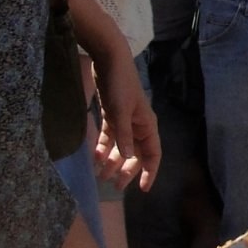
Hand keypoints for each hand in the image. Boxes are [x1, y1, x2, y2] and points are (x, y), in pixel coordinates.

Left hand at [92, 57, 161, 192]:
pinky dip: (104, 147)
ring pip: (121, 147)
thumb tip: (130, 158)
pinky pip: (110, 137)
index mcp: (147, 126)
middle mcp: (139, 126)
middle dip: (126, 170)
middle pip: (136, 154)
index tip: (142, 189)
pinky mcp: (112, 114)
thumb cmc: (119, 84)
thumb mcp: (120, 112)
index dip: (149, 172)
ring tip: (100, 175)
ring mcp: (125, 120)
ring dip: (112, 161)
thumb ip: (124, 136)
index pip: (153, 155)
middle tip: (115, 185)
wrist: (109, 59)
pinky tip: (95, 156)